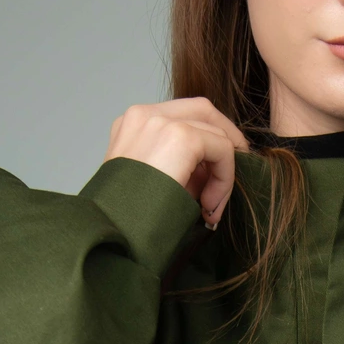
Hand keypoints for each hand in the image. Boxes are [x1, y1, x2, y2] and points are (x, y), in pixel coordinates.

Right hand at [103, 98, 248, 230]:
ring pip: (215, 130)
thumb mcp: (150, 184)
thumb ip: (177, 167)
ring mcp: (161, 121)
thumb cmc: (127, 219)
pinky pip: (222, 148)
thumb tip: (209, 172)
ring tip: (209, 206)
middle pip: (202, 110)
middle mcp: (143, 116)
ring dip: (222, 171)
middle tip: (229, 175)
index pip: (179, 117)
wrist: (113, 233)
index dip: (203, 143)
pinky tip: (208, 205)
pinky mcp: (181, 137)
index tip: (209, 178)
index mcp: (132, 126)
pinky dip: (225, 178)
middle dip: (225, 140)